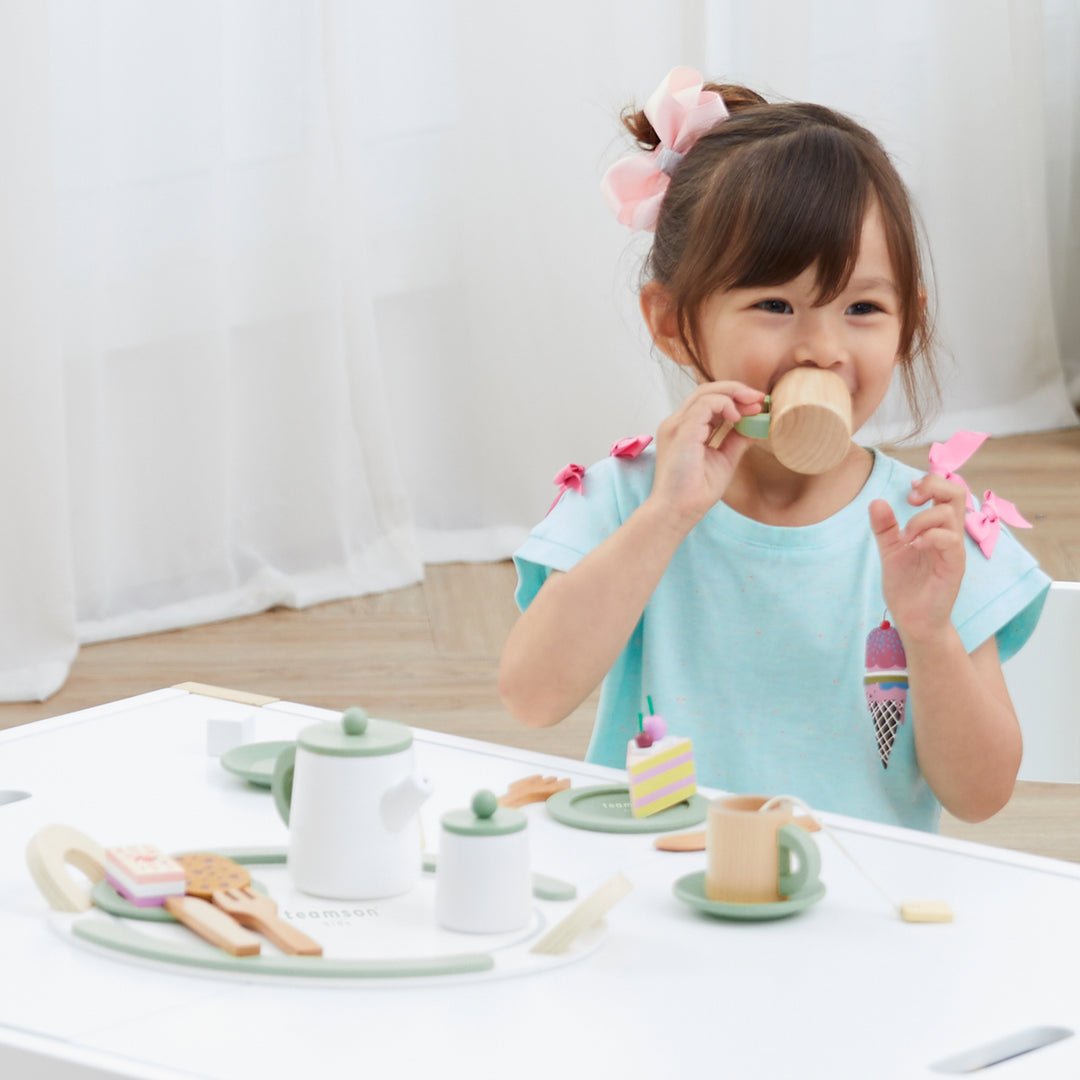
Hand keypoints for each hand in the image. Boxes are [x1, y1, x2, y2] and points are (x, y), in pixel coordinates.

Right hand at [649, 381, 765, 525]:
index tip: (757, 405)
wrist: (679, 511)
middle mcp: (677, 423)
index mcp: (684, 429)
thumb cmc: (696, 491)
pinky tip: (737, 417)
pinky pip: (704, 405)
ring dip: (733, 395)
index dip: (734, 398)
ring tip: (753, 406)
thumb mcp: (724, 459)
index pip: (708, 401)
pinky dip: (724, 405)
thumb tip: (755, 425)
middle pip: (706, 391)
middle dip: (736, 390)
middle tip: (759, 398)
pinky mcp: (681, 431)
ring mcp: (677, 425)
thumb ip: (736, 439)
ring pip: (705, 392)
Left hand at [869, 474, 967, 640]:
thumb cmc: (906, 586)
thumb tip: (876, 501)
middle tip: (911, 499)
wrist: (912, 619)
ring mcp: (953, 550)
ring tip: (905, 538)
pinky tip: (912, 546)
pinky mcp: (954, 567)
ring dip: (920, 519)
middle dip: (933, 486)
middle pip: (958, 493)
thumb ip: (884, 527)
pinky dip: (928, 536)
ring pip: (949, 514)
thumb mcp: (890, 551)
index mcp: (936, 528)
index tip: (909, 490)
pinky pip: (950, 540)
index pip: (947, 491)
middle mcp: (949, 535)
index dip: (931, 481)